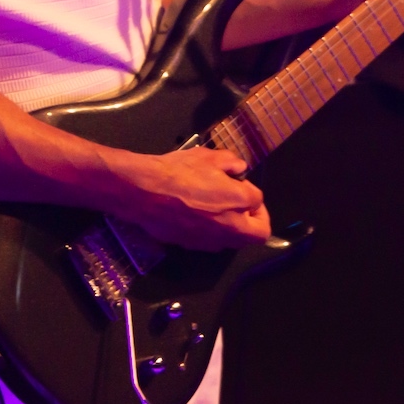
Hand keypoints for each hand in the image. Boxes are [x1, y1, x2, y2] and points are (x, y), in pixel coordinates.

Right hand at [119, 147, 270, 250]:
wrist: (144, 192)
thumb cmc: (178, 171)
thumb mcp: (208, 156)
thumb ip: (230, 162)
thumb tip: (238, 168)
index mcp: (238, 201)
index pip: (258, 200)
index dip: (250, 189)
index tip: (240, 183)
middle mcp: (230, 227)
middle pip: (257, 234)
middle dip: (254, 220)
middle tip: (241, 205)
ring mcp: (210, 241)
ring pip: (235, 242)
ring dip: (234, 228)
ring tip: (219, 210)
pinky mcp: (192, 246)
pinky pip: (212, 242)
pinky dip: (213, 232)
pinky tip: (198, 216)